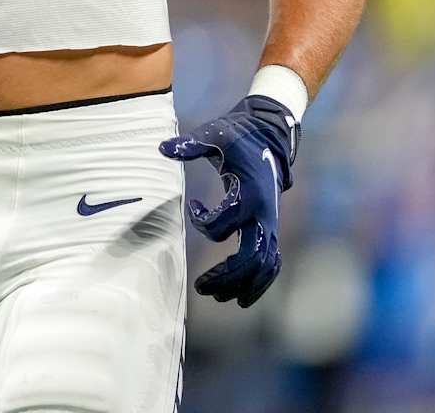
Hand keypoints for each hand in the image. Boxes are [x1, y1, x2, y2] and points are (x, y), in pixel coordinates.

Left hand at [159, 95, 298, 306]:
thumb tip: (162, 148)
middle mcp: (264, 215)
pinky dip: (260, 284)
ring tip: (217, 297)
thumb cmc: (238, 138)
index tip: (193, 207)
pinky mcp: (272, 229)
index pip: (222, 226)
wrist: (269, 137)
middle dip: (226, 276)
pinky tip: (241, 298)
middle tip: (200, 288)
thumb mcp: (215, 135)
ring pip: (263, 267)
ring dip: (241, 285)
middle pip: (250, 258)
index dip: (201, 222)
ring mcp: (271, 225)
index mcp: (250, 195)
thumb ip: (190, 145)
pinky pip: (272, 264)